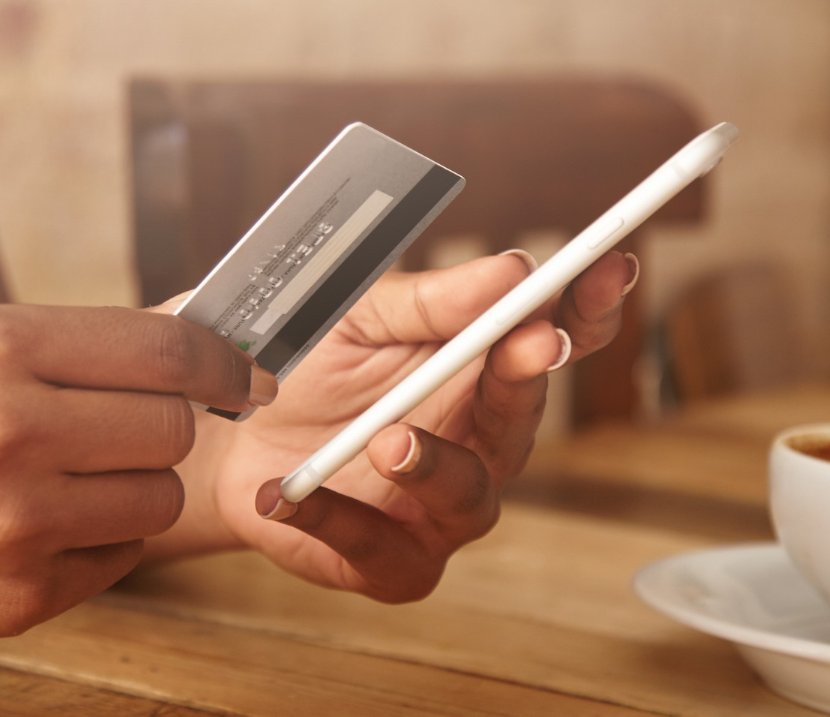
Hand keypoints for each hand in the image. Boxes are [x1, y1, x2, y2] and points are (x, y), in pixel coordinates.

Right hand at [0, 305, 273, 646]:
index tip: (244, 373)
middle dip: (168, 424)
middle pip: (174, 426)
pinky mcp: (20, 592)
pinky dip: (103, 539)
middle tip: (129, 428)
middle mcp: (14, 431)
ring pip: (158, 497)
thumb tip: (192, 339)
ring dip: (136, 486)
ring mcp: (18, 521)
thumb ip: (73, 343)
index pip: (165, 348)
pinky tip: (45, 524)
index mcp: (0, 348)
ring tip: (74, 479)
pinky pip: (120, 558)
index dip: (222, 358)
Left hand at [176, 250, 636, 601]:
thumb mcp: (354, 314)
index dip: (588, 306)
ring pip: (471, 496)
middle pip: (523, 416)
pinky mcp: (390, 562)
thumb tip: (514, 268)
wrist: (220, 432)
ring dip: (437, 466)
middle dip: (527, 375)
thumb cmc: (299, 365)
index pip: (553, 336)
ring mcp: (437, 507)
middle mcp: (475, 439)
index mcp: (477, 367)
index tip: (610, 266)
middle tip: (530, 339)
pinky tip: (291, 493)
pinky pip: (382, 551)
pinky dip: (336, 519)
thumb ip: (429, 299)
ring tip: (388, 439)